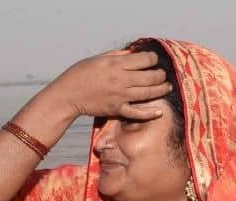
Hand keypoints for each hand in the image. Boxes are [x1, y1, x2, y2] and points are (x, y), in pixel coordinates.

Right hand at [43, 50, 170, 121]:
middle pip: (151, 76)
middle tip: (162, 74)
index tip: (153, 60)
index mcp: (116, 64)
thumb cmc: (80, 74)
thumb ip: (117, 55)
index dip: (153, 58)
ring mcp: (120, 96)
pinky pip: (137, 113)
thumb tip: (132, 53)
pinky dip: (150, 113)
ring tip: (167, 87)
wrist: (68, 95)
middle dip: (161, 74)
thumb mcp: (98, 58)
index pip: (145, 59)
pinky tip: (159, 111)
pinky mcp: (117, 110)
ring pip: (149, 93)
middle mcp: (121, 80)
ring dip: (161, 89)